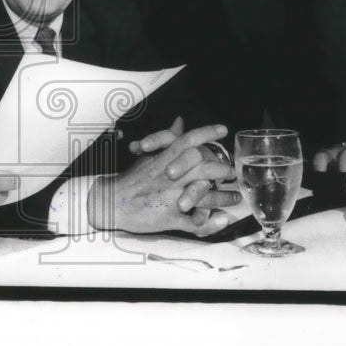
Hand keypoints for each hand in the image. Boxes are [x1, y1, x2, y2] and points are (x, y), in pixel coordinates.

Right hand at [89, 122, 240, 234]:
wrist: (110, 203)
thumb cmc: (130, 180)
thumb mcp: (147, 156)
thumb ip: (167, 139)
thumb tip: (180, 122)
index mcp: (162, 160)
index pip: (187, 141)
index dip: (206, 133)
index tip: (223, 129)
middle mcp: (168, 177)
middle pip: (201, 166)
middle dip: (221, 168)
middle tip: (232, 172)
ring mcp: (169, 198)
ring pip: (203, 196)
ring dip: (222, 197)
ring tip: (235, 198)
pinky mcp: (168, 218)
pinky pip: (193, 222)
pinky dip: (208, 222)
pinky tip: (221, 219)